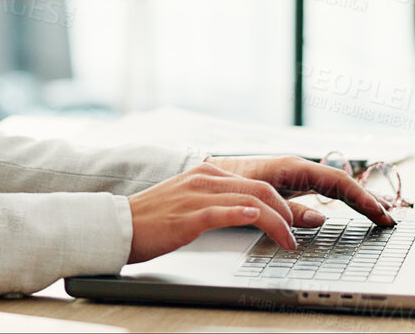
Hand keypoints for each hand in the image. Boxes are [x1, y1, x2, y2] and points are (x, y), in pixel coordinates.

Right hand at [127, 161, 306, 263]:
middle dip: (286, 213)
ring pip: (249, 201)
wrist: (118, 224)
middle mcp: (204, 178)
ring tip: (287, 240)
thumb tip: (248, 213)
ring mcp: (196, 196)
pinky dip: (244, 215)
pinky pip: (222, 212)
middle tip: (296, 233)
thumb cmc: (152, 218)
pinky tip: (257, 220)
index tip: (292, 221)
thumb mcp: (189, 200)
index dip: (281, 203)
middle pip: (261, 189)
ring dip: (276, 222)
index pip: (256, 183)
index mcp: (206, 172)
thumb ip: (216, 200)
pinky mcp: (188, 216)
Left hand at [205, 155, 395, 225]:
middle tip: (389, 219)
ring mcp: (296, 175)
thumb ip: (288, 209)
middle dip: (366, 200)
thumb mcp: (258, 199)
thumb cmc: (229, 183)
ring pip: (334, 187)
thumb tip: (321, 218)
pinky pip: (323, 190)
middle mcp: (298, 168)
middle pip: (341, 184)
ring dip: (358, 199)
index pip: (338, 184)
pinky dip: (342, 199)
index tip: (382, 214)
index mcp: (293, 168)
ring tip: (380, 215)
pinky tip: (352, 209)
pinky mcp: (291, 183)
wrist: (206, 175)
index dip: (363, 200)